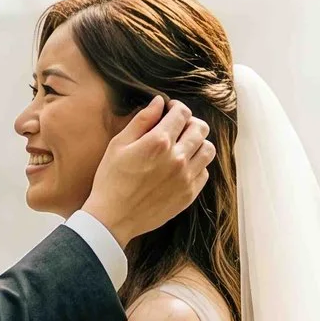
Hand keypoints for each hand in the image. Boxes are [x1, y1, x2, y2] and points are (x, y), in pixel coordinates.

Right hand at [88, 94, 214, 248]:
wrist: (113, 218)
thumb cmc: (111, 180)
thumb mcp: (119, 144)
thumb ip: (142, 120)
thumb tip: (159, 102)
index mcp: (159, 141)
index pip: (182, 113)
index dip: (177, 107)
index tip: (170, 109)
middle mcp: (177, 158)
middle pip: (200, 129)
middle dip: (190, 122)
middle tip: (178, 127)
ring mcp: (186, 178)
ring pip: (208, 149)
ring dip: (198, 143)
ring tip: (184, 146)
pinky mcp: (188, 194)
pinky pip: (204, 172)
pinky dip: (197, 165)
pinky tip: (182, 166)